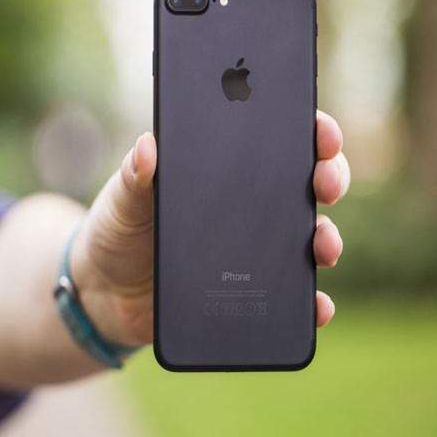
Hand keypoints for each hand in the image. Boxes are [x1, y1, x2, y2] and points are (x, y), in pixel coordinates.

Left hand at [71, 110, 349, 345]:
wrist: (105, 291)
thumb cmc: (119, 229)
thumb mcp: (123, 199)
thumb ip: (135, 175)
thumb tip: (148, 147)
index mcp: (225, 169)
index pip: (279, 139)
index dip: (309, 130)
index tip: (321, 132)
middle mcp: (251, 205)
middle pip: (308, 184)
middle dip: (330, 177)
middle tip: (324, 184)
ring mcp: (257, 249)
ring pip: (311, 237)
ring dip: (328, 239)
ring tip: (322, 247)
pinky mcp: (253, 290)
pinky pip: (293, 295)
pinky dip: (312, 302)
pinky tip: (317, 305)